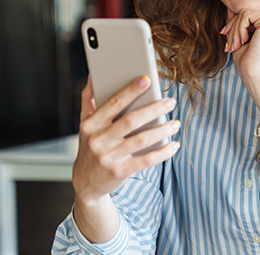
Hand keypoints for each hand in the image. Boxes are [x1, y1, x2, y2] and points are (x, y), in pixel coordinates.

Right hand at [72, 76, 179, 205]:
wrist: (85, 183)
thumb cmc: (90, 148)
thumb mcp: (84, 125)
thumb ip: (88, 101)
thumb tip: (91, 76)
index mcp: (90, 125)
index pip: (113, 104)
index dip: (130, 91)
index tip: (146, 80)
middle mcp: (98, 140)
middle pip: (131, 120)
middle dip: (153, 109)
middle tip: (170, 102)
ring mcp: (109, 157)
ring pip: (142, 139)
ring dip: (162, 130)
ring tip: (175, 123)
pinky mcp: (120, 171)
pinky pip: (146, 160)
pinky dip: (162, 152)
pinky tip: (173, 145)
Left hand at [221, 10, 259, 84]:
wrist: (256, 76)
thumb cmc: (249, 60)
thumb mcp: (242, 36)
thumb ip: (239, 21)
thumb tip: (229, 7)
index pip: (250, 14)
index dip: (235, 25)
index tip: (226, 36)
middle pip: (246, 12)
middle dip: (233, 28)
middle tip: (230, 46)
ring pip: (244, 13)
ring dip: (234, 31)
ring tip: (235, 46)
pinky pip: (245, 15)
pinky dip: (238, 30)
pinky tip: (244, 42)